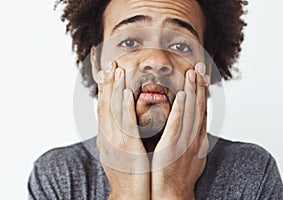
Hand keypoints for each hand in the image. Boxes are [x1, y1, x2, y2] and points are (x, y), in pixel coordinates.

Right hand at [91, 49, 149, 199]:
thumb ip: (119, 135)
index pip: (104, 108)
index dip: (105, 89)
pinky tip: (127, 94)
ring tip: (117, 70)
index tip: (107, 71)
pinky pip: (126, 126)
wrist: (128, 196)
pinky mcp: (127, 149)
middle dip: (108, 83)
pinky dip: (125, 108)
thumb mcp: (119, 151)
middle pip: (106, 105)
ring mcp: (116, 143)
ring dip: (115, 89)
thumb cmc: (128, 174)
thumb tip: (120, 121)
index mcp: (107, 137)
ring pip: (114, 111)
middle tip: (110, 63)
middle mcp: (108, 137)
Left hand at [151, 63, 208, 199]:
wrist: (172, 195)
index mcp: (197, 139)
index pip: (201, 111)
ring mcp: (185, 143)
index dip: (202, 92)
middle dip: (200, 86)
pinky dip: (180, 110)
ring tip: (192, 72)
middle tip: (200, 66)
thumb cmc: (177, 175)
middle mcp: (194, 139)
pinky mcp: (172, 149)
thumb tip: (192, 128)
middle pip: (199, 108)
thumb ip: (190, 139)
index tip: (202, 76)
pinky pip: (177, 127)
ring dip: (192, 92)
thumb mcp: (189, 154)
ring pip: (190, 113)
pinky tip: (180, 95)